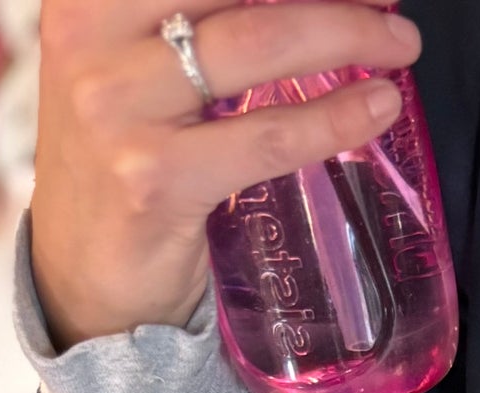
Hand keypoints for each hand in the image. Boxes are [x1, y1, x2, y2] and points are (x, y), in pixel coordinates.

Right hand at [30, 0, 422, 349]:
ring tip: (399, 45)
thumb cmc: (125, 161)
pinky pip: (266, 136)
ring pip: (257, 41)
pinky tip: (375, 108)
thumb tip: (309, 2)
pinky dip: (333, 118)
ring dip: (346, 35)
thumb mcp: (136, 68)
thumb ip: (193, 23)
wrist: (80, 277)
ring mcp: (117, 105)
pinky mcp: (154, 177)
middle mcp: (90, 32)